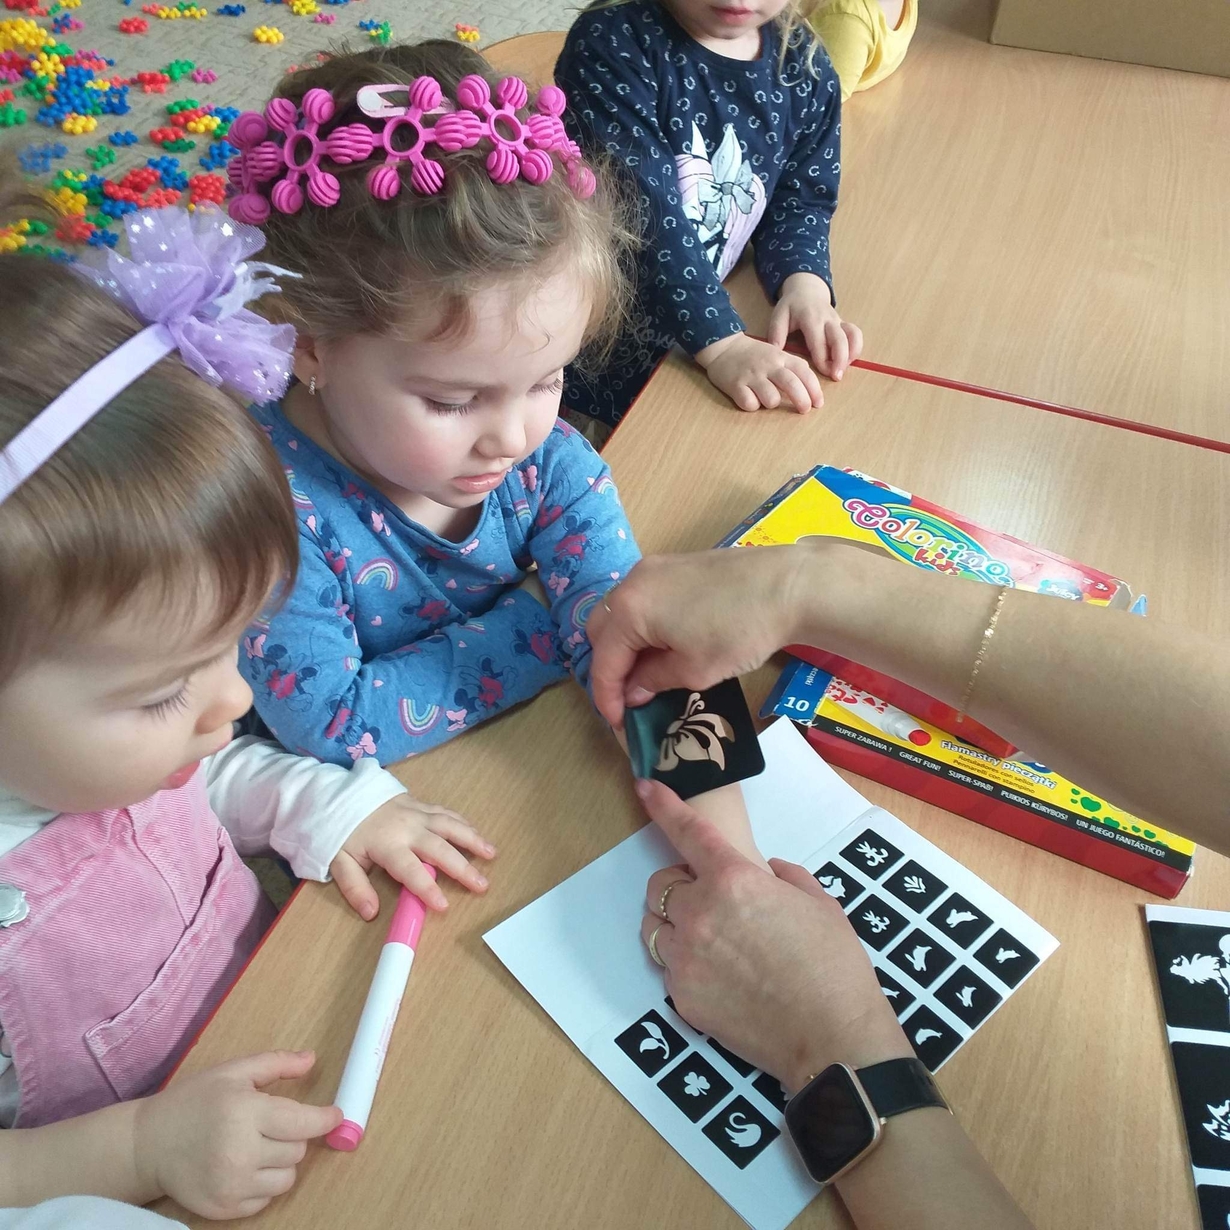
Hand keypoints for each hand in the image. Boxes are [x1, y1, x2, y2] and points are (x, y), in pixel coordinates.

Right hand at [134, 1050, 341, 1219]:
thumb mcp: (233, 1072)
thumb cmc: (193, 1102)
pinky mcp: (224, 1209)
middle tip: (273, 1126)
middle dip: (294, 1136)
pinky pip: (266, 1199)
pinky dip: (264, 1183)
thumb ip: (276, 1064)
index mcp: (245, 1113)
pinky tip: (246, 1166)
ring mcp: (232, 1185)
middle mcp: (240, 1152)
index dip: (325, 1119)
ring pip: (287, 1178)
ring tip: (259, 1146)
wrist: (148, 1145)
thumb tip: (312, 1059)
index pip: (303, 1122)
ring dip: (282, 1162)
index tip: (335, 1116)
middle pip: (298, 1151)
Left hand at [330, 795, 494, 916]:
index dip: (427, 888)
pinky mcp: (420, 804)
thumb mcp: (339, 862)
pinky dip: (463, 823)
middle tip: (482, 885)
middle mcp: (408, 828)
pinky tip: (476, 833)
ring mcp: (417, 813)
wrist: (341, 794)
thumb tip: (370, 912)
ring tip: (492, 853)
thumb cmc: (341, 832)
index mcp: (387, 845)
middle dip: (463, 868)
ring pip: (450, 825)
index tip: (444, 905)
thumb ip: (355, 888)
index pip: (411, 871)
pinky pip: (446, 813)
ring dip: (472, 839)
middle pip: (440, 849)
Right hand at [587, 547, 804, 727]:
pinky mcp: (674, 565)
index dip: (607, 696)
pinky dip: (642, 625)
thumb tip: (633, 691)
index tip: (618, 722)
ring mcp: (653, 569)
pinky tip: (664, 646)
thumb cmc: (739, 632)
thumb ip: (653, 680)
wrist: (788, 587)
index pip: (604, 660)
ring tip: (646, 674)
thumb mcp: (694, 670)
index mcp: (630, 609)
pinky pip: (642, 599)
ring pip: (621, 612)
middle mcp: (632, 582)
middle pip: (603, 631)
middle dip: (610, 667)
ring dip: (626, 645)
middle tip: (629, 697)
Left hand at [636, 780, 909, 1092]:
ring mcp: (686, 958)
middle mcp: (700, 913)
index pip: (687, 832)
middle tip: (717, 905)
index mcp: (734, 880)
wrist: (834, 1039)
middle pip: (661, 886)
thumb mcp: (818, 903)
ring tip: (715, 943)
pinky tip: (723, 980)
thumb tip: (766, 874)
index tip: (645, 786)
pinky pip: (670, 967)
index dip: (663, 805)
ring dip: (676, 925)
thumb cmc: (835, 967)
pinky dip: (687, 964)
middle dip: (682, 887)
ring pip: (656, 927)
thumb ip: (784, 877)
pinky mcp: (682, 996)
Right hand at [695, 331, 823, 412]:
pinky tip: (749, 399)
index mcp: (781, 357)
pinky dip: (752, 405)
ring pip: (772, 399)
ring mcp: (751, 376)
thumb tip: (810, 385)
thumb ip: (793, 366)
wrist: (723, 347)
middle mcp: (768, 366)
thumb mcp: (776, 354)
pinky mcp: (735, 386)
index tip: (818, 404)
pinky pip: (750, 404)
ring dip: (772, 403)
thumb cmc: (753, 354)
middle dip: (802, 401)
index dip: (814, 390)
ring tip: (767, 399)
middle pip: (792, 386)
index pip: (804, 373)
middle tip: (804, 410)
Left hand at [769, 272, 862, 380]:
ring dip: (851, 354)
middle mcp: (827, 319)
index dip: (823, 358)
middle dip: (840, 359)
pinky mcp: (844, 324)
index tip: (824, 373)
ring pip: (851, 335)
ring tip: (843, 370)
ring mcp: (838, 321)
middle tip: (837, 376)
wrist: (806, 290)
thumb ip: (776, 334)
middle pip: (840, 338)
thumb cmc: (791, 306)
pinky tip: (848, 361)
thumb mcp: (779, 315)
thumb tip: (776, 355)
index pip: (819, 340)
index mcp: (810, 318)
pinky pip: (855, 334)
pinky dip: (856, 347)